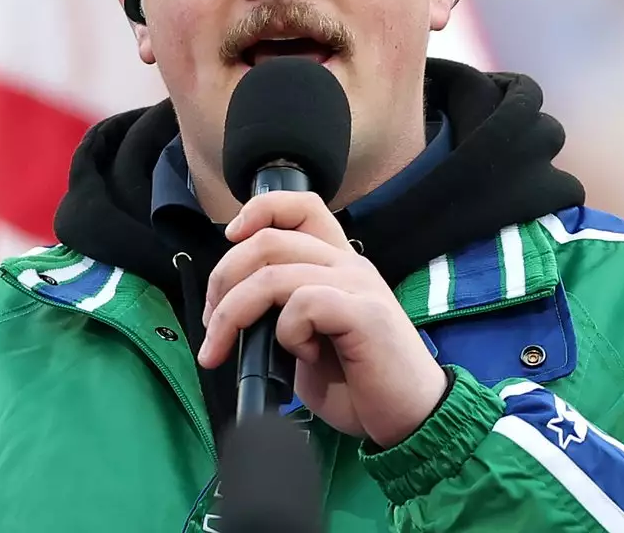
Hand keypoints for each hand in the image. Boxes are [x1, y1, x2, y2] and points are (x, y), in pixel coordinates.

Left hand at [198, 191, 448, 447]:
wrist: (412, 418)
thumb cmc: (359, 382)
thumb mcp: (308, 339)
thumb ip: (281, 311)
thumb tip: (229, 310)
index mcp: (337, 263)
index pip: (301, 206)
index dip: (259, 210)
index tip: (229, 239)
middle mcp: (348, 264)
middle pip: (268, 240)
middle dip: (222, 280)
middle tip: (211, 325)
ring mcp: (358, 285)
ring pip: (272, 274)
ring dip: (234, 314)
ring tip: (224, 349)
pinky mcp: (364, 312)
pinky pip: (302, 304)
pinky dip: (287, 334)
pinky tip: (303, 357)